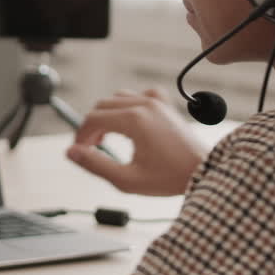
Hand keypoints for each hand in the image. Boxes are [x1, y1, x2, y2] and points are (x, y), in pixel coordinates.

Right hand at [66, 88, 207, 195]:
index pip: (92, 119)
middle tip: (92, 148)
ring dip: (107, 115)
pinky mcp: (165, 104)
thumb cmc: (170, 178)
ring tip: (107, 138)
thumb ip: (95, 165)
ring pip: (117, 98)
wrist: (203, 171)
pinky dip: (129, 106)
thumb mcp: (127, 179)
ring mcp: (156, 101)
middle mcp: (144, 104)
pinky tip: (130, 123)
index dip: (80, 136)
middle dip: (91, 126)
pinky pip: (139, 95)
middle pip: (102, 106)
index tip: (80, 152)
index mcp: (134, 120)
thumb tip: (71, 152)